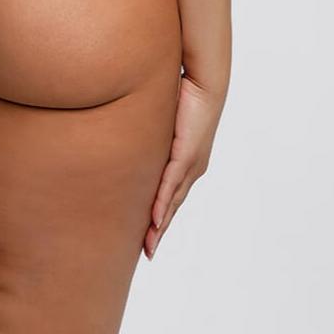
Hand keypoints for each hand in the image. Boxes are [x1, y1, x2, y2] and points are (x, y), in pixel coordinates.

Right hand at [144, 73, 224, 259]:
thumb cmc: (184, 93)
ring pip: (173, 202)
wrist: (204, 81)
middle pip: (173, 206)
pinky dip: (162, 205)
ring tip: (148, 246)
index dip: (160, 216)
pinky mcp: (187, 156)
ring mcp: (191, 164)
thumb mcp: (160, 117)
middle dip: (159, 230)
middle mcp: (192, 168)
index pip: (171, 194)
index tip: (149, 235)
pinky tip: (155, 221)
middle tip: (147, 252)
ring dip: (160, 226)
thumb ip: (148, 129)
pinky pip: (171, 186)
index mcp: (187, 160)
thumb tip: (129, 125)